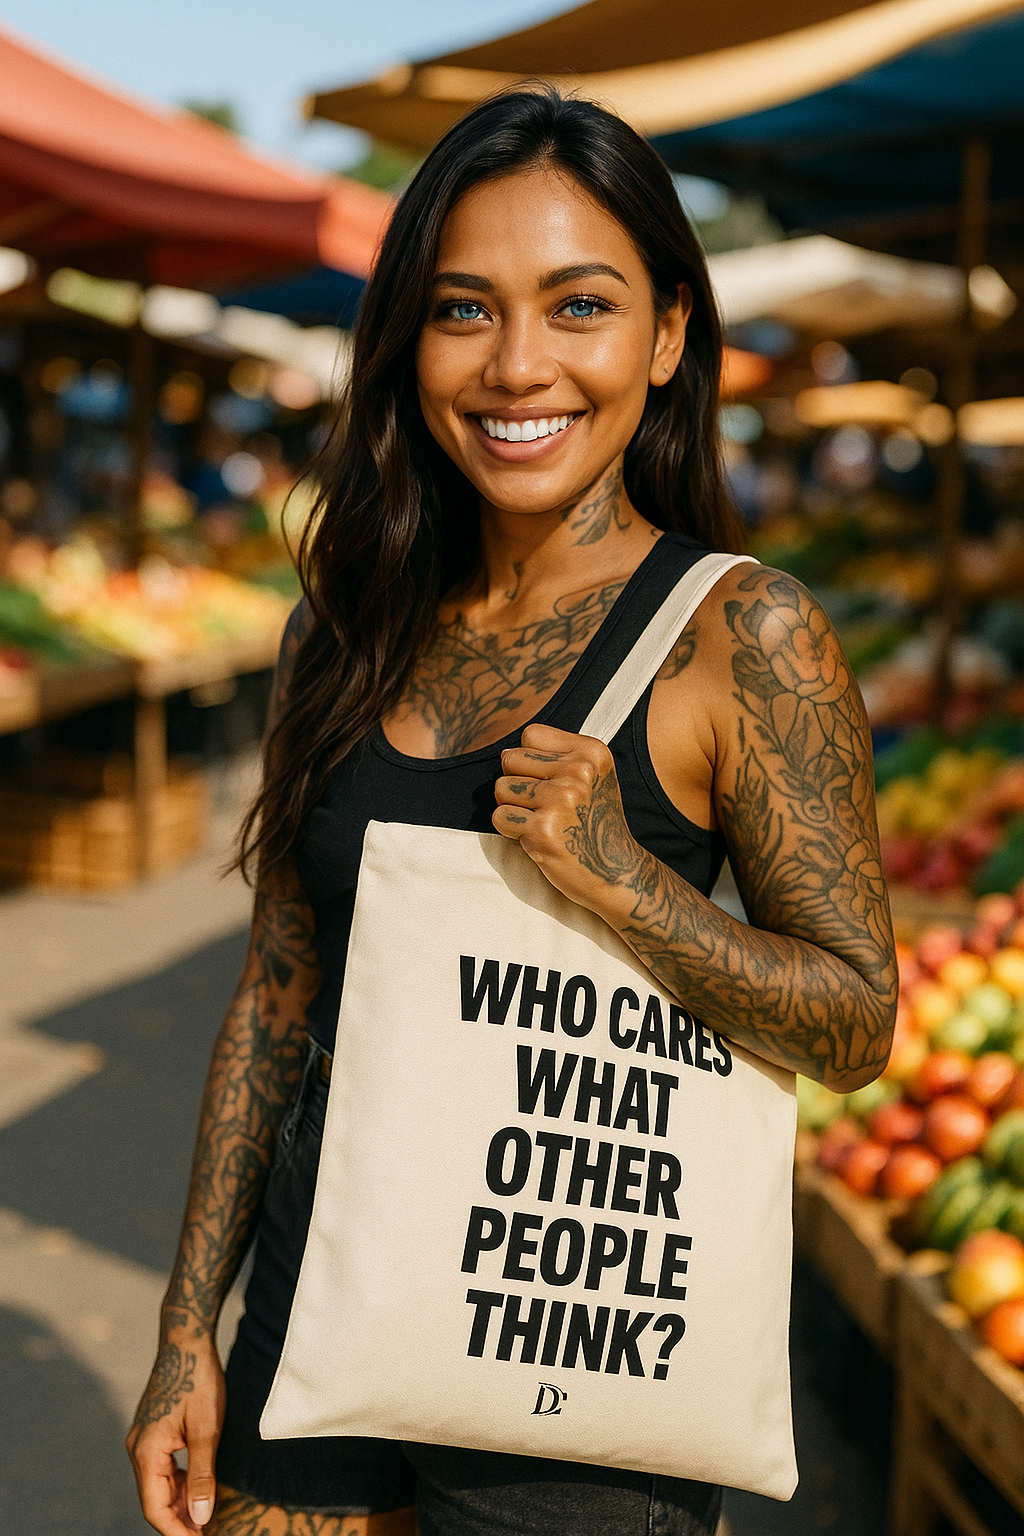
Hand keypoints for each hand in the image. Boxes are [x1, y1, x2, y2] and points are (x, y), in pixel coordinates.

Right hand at [126, 1334, 225, 1533]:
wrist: (187, 1341)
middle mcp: (137, 1448)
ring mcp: (142, 1439)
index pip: (154, 1507)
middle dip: (179, 1519)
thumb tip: (201, 1518)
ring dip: (180, 1501)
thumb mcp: (207, 1430)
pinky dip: (178, 1482)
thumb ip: (202, 1476)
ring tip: (207, 1515)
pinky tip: (198, 1487)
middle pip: (154, 1498)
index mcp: (146, 1451)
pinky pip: (161, 1467)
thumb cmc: (199, 1381)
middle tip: (208, 1531)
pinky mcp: (152, 1431)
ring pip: (158, 1484)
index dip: (176, 1530)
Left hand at [493, 723, 642, 911]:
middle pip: (510, 758)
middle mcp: (578, 772)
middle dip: (516, 781)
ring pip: (501, 788)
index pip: (531, 735)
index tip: (550, 781)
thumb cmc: (594, 821)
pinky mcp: (543, 830)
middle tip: (541, 804)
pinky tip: (536, 836)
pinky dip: (509, 830)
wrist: (615, 871)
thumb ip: (557, 755)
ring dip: (512, 807)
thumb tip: (504, 753)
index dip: (530, 758)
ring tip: (540, 820)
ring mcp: (561, 801)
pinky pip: (500, 817)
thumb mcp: (592, 776)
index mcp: (591, 752)